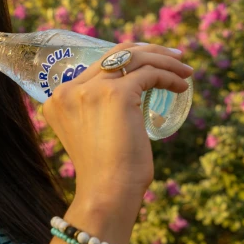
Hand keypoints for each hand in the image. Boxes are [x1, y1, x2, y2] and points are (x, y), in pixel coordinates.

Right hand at [41, 42, 192, 206]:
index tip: (150, 63)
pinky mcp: (115, 94)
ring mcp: (90, 90)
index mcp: (57, 99)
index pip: (96, 65)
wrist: (106, 192)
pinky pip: (149, 74)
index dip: (126, 59)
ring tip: (185, 71)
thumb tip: (129, 92)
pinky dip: (169, 77)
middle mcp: (68, 90)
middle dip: (148, 51)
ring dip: (164, 61)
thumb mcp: (90, 133)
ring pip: (133, 59)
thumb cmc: (104, 173)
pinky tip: (181, 87)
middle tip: (173, 57)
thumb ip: (95, 111)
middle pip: (113, 54)